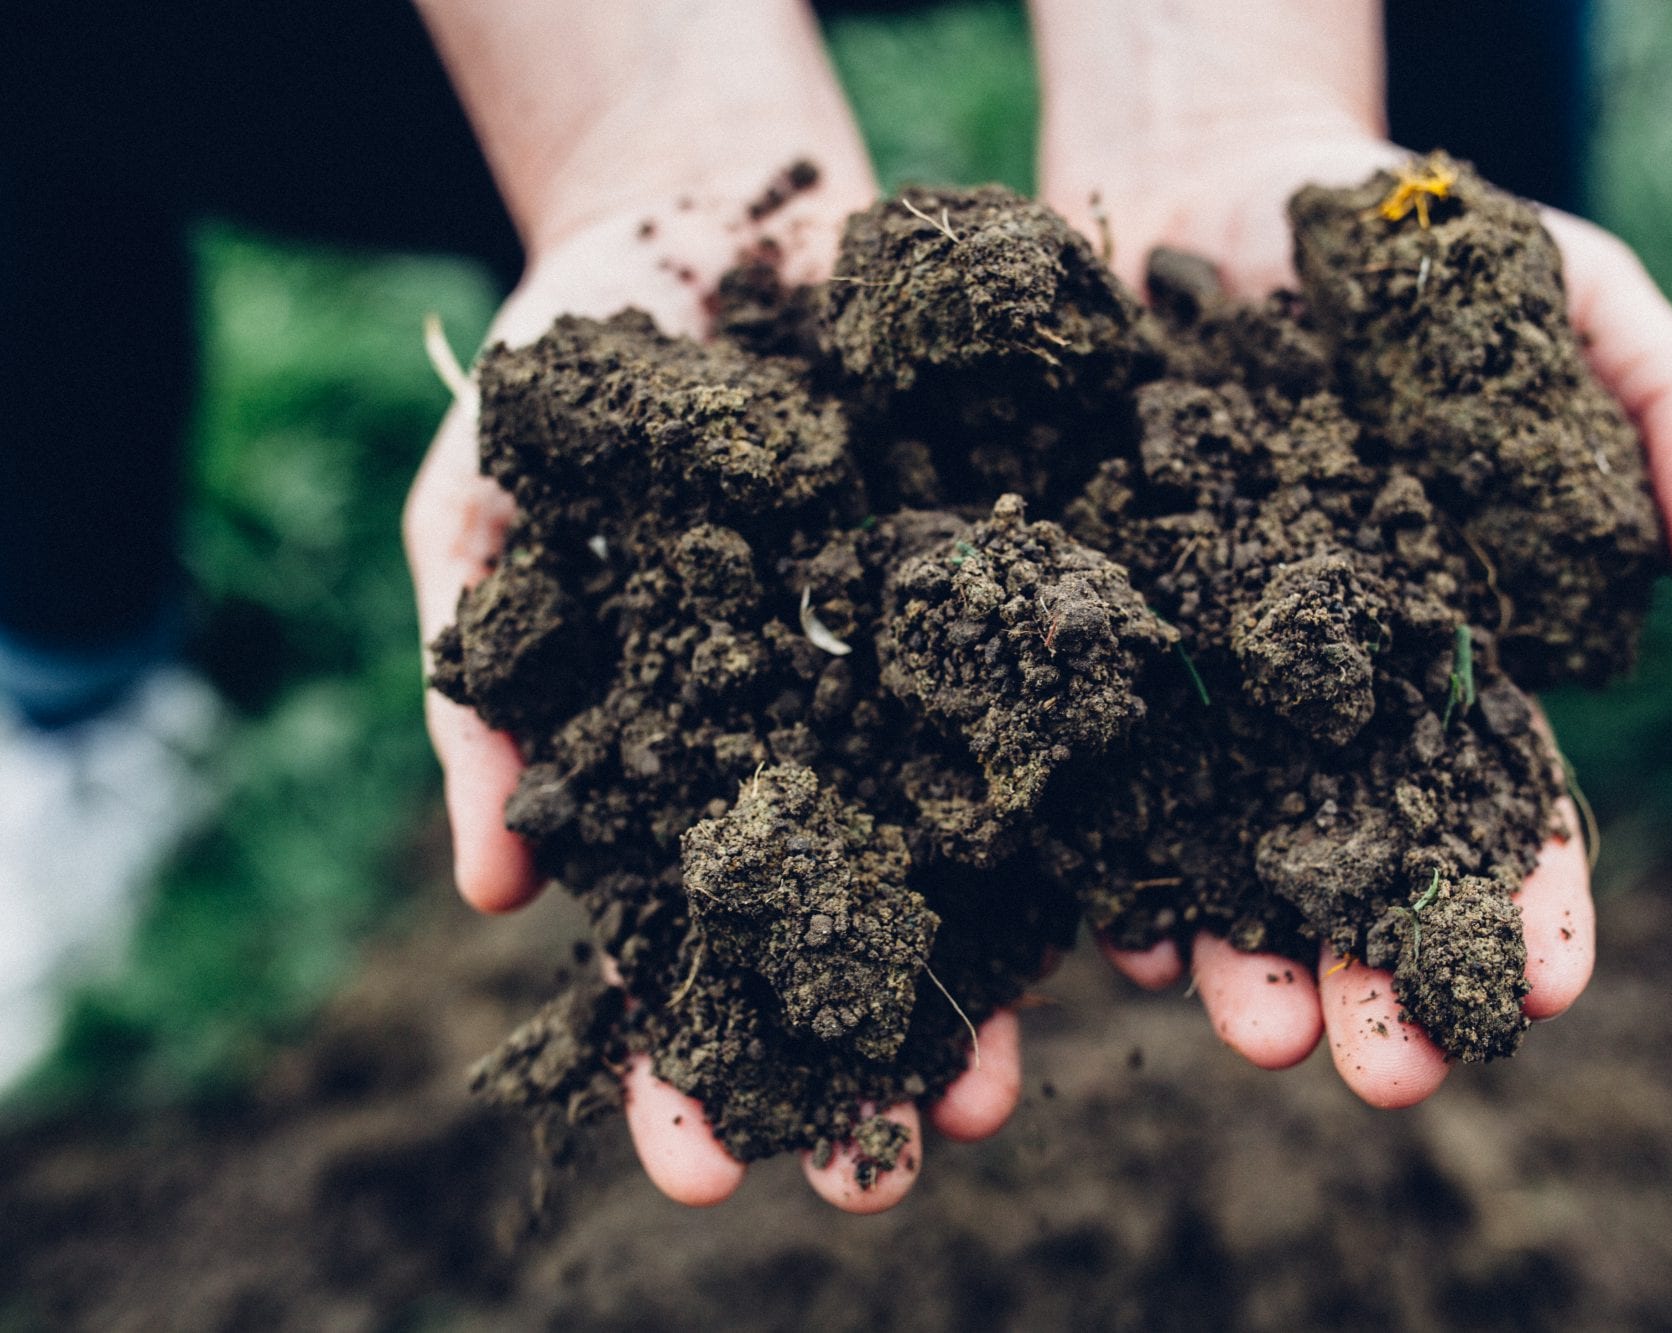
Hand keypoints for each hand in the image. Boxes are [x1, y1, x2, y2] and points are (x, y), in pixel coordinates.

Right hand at [404, 0, 1022, 1211]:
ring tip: (1005, 1097)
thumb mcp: (492, 505)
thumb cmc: (575, 363)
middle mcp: (823, 747)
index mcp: (687, 758)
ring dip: (997, 985)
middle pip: (845, 937)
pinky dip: (1104, 819)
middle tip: (887, 1176)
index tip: (699, 1175)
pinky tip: (1134, 927)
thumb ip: (485, 683)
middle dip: (859, 1059)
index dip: (684, 1060)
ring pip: (977, 863)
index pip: (678, 947)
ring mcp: (935, 680)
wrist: (721, 212)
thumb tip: (493, 882)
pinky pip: (1078, 719)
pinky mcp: (1033, 594)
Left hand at [1032, 0, 1671, 1103]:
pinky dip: (1101, 847)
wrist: (1207, 180)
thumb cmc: (1409, 241)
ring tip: (1250, 1034)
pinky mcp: (1083, 630)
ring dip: (1238, 952)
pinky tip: (1117, 931)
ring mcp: (1194, 672)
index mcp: (1450, 645)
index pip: (1507, 795)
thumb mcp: (1568, 297)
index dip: (1531, 892)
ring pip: (1219, 841)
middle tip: (1393, 1075)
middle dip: (1379, 971)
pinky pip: (1087, 759)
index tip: (1548, 987)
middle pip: (1358, 856)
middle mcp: (1319, 693)